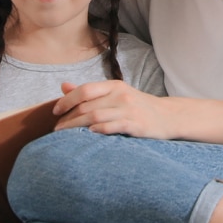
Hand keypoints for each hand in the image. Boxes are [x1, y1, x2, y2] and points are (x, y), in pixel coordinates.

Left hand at [53, 80, 172, 137]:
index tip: (55, 112)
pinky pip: (112, 126)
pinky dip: (98, 130)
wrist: (167, 116)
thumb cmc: (137, 106)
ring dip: (77, 127)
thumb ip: (90, 92)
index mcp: (114, 86)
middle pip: (87, 106)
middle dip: (68, 118)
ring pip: (95, 116)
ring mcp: (129, 110)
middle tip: (56, 130)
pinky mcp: (137, 124)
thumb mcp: (115, 94)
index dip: (67, 100)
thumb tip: (64, 87)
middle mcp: (121, 95)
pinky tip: (89, 135)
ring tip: (65, 136)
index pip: (85, 90)